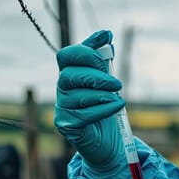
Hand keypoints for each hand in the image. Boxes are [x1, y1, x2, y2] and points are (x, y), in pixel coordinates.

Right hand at [54, 30, 128, 178]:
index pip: (66, 56)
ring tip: (118, 96)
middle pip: (69, 75)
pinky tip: (117, 106)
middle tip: (116, 82)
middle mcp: (61, 91)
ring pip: (78, 96)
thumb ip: (104, 61)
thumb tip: (106, 35)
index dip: (84, 49)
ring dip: (102, 94)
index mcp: (69, 76)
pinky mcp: (67, 126)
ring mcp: (61, 109)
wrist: (109, 143)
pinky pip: (84, 114)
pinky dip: (105, 108)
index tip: (107, 43)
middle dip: (95, 75)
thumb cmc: (106, 110)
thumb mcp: (106, 82)